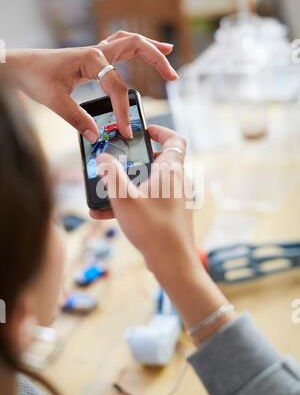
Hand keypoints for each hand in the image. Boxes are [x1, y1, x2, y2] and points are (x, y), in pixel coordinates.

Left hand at [6, 32, 176, 141]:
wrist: (20, 66)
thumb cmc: (35, 77)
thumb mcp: (54, 101)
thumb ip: (78, 120)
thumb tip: (97, 137)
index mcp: (91, 58)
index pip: (117, 86)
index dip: (123, 111)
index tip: (125, 131)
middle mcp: (97, 51)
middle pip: (135, 46)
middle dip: (156, 60)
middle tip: (172, 76)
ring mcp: (96, 52)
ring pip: (129, 41)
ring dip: (150, 46)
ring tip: (169, 52)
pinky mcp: (93, 58)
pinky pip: (120, 47)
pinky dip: (136, 47)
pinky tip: (145, 51)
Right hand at [91, 125, 235, 343]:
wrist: (173, 263)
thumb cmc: (153, 228)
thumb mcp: (124, 197)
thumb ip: (111, 174)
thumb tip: (104, 158)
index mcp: (171, 171)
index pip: (174, 140)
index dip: (160, 131)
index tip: (143, 131)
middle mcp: (177, 182)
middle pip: (156, 161)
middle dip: (132, 163)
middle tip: (115, 164)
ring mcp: (175, 200)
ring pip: (148, 184)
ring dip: (127, 187)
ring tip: (103, 195)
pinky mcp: (170, 215)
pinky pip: (149, 202)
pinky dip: (132, 203)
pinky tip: (105, 214)